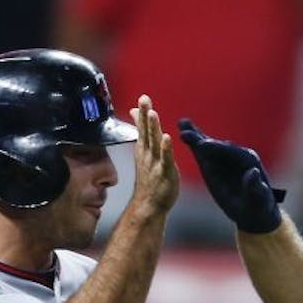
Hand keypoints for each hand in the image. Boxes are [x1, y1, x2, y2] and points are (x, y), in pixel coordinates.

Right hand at [128, 95, 179, 216]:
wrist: (149, 204)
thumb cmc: (149, 178)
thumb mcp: (144, 152)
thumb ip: (142, 132)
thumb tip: (135, 113)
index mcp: (144, 149)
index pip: (143, 127)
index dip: (143, 113)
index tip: (143, 98)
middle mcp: (148, 154)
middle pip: (147, 131)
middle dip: (146, 115)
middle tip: (144, 99)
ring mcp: (156, 163)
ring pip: (154, 142)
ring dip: (153, 128)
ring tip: (153, 114)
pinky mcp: (165, 173)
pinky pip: (165, 159)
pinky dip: (165, 149)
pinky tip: (167, 138)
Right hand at [177, 118, 287, 232]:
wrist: (252, 211)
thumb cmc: (258, 207)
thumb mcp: (259, 200)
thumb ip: (255, 188)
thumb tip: (253, 172)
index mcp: (248, 160)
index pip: (230, 152)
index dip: (216, 148)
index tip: (202, 145)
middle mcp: (236, 155)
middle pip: (217, 146)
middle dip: (202, 140)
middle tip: (186, 134)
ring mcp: (224, 157)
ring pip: (208, 145)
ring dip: (195, 136)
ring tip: (182, 125)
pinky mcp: (214, 163)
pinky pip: (203, 151)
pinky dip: (194, 142)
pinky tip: (183, 129)